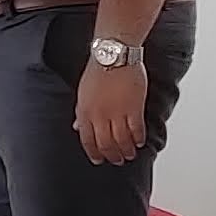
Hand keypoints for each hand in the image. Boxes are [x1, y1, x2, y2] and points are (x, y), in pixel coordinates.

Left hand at [74, 46, 148, 164]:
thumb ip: (81, 112)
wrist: (114, 55)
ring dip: (126, 150)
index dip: (94, 153)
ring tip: (130, 154)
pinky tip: (139, 142)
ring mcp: (117, 112)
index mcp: (85, 112)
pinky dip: (138, 139)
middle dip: (112, 155)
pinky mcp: (134, 108)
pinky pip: (136, 130)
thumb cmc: (98, 70)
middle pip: (105, 144)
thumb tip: (77, 127)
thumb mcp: (83, 93)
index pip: (87, 140)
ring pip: (122, 140)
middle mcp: (100, 115)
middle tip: (117, 160)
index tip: (98, 159)